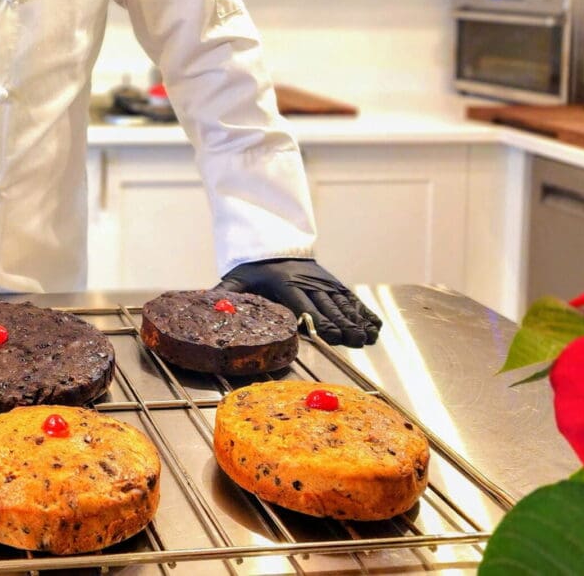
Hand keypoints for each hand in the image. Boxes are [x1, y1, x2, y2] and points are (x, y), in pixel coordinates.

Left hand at [216, 258, 381, 347]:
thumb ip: (226, 292)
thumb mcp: (237, 278)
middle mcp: (307, 283)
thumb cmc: (253, 267)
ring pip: (342, 303)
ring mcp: (322, 282)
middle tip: (353, 340)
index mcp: (285, 284)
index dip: (316, 320)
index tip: (327, 334)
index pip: (303, 305)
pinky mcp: (332, 283)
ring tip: (366, 336)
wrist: (273, 243)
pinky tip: (373, 325)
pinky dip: (363, 311)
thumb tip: (209, 305)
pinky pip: (350, 297)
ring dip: (355, 320)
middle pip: (327, 306)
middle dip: (341, 324)